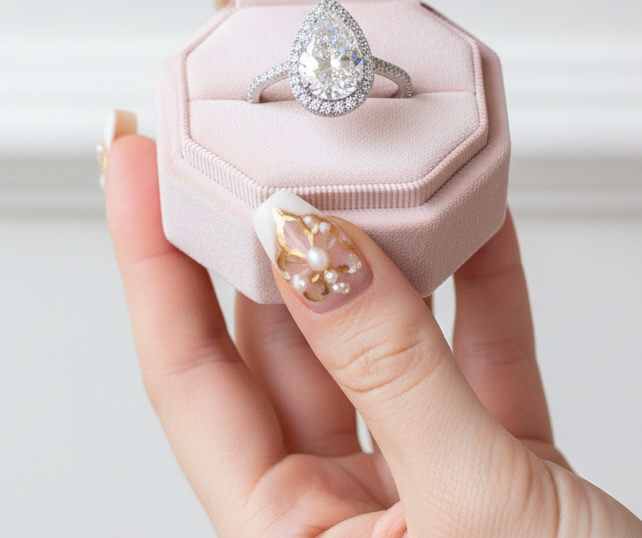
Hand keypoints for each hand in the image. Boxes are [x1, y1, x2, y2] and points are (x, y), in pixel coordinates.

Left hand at [106, 133, 641, 536]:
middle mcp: (342, 510)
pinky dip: (476, 279)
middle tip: (248, 140)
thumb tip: (311, 249)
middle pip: (279, 337)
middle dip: (262, 233)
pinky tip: (472, 211)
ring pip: (378, 334)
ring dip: (378, 245)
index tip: (140, 163)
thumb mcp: (468, 509)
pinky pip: (475, 348)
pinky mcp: (502, 462)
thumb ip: (391, 370)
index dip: (153, 261)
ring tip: (360, 158)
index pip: (190, 377)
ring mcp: (423, 480)